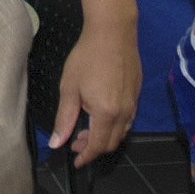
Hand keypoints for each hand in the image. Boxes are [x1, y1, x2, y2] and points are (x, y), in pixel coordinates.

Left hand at [51, 22, 140, 167]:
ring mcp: (134, 104)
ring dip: (105, 137)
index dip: (85, 156)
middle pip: (112, 143)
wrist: (113, 33)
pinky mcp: (137, 94)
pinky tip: (100, 116)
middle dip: (94, 148)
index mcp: (107, 114)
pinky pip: (127, 120)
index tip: (75, 161)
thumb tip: (57, 143)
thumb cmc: (87, 57)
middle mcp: (125, 113)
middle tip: (75, 143)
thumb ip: (64, 118)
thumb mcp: (69, 88)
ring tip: (85, 130)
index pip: (98, 146)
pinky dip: (114, 126)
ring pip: (121, 132)